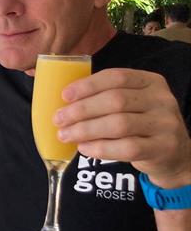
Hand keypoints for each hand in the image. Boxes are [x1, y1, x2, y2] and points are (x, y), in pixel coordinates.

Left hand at [55, 68, 190, 188]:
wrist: (173, 153)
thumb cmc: (140, 124)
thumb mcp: (132, 104)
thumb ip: (106, 98)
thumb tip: (63, 102)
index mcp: (151, 81)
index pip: (117, 77)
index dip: (88, 85)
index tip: (64, 96)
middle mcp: (161, 100)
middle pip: (115, 100)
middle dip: (81, 110)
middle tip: (58, 119)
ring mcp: (165, 124)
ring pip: (119, 124)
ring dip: (86, 130)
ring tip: (65, 134)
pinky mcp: (162, 148)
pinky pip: (126, 148)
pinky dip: (100, 148)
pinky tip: (83, 148)